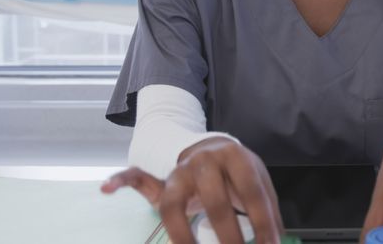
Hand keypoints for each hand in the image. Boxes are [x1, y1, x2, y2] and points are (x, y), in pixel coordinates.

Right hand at [101, 137, 283, 243]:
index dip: (262, 222)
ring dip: (183, 236)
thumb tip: (276, 243)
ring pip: (174, 203)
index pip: (251, 192)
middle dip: (228, 235)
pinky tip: (107, 188)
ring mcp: (179, 171)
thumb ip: (267, 213)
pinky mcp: (159, 181)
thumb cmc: (237, 174)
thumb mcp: (257, 183)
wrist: (211, 148)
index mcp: (234, 157)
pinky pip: (135, 177)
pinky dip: (119, 181)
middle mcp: (204, 161)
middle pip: (214, 200)